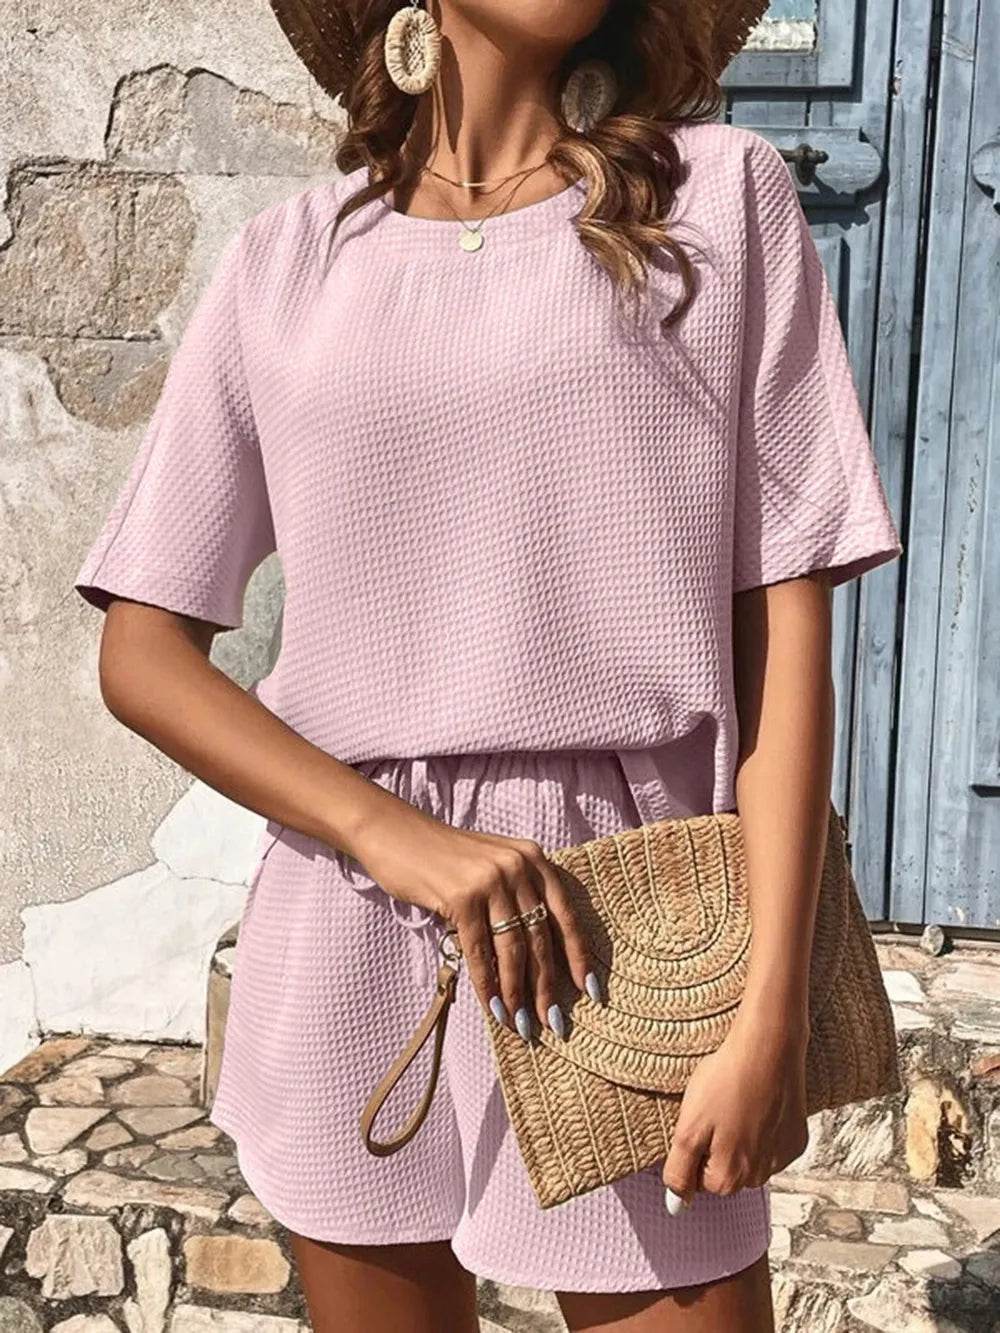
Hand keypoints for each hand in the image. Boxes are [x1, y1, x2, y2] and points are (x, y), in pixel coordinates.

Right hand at [348, 796, 598, 1040]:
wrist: (395, 832)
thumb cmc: (444, 856)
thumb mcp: (492, 865)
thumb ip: (517, 896)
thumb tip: (536, 958)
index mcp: (533, 858)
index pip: (566, 914)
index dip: (578, 955)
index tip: (589, 990)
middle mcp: (519, 866)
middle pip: (541, 937)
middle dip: (548, 986)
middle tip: (554, 1022)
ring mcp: (491, 881)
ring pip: (513, 949)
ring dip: (518, 993)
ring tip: (522, 1024)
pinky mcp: (462, 898)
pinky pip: (480, 952)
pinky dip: (487, 985)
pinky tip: (492, 1008)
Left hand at [661, 1005, 809, 1211]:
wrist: (768, 1048)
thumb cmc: (726, 1082)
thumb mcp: (688, 1127)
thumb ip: (679, 1171)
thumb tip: (676, 1204)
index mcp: (728, 1178)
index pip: (698, 1180)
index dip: (694, 1149)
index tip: (700, 1122)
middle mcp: (758, 1178)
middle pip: (725, 1172)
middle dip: (717, 1146)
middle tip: (717, 1109)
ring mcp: (780, 1159)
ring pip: (749, 1158)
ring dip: (740, 1137)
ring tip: (738, 1102)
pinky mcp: (796, 1139)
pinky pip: (772, 1144)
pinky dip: (763, 1128)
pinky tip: (759, 1103)